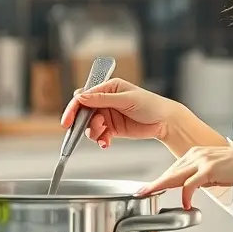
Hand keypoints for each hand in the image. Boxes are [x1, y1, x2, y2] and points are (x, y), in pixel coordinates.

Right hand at [60, 78, 175, 146]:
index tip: (68, 121)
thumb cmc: (150, 104)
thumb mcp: (126, 99)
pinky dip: (100, 140)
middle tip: (87, 130)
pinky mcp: (112, 128)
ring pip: (90, 126)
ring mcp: (108, 115)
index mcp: (108, 88)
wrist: (165, 122)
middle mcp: (105, 101)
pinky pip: (99, 135)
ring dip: (94, 132)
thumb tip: (80, 97)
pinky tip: (106, 142)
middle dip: (83, 123)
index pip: (84, 96)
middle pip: (84, 112)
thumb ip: (102, 99)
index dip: (74, 108)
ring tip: (104, 135)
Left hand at [135, 145, 232, 209]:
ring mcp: (202, 161)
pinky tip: (185, 204)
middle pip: (169, 172)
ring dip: (160, 187)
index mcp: (196, 153)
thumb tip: (191, 188)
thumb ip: (201, 176)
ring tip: (149, 196)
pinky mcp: (209, 169)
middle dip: (153, 184)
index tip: (147, 188)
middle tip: (140, 193)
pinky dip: (185, 195)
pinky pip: (190, 185)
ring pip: (174, 177)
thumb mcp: (215, 171)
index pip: (172, 169)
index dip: (158, 180)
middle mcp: (196, 154)